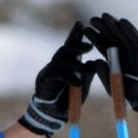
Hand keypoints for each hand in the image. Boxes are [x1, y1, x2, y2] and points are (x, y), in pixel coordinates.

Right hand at [19, 22, 97, 136]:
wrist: (54, 114)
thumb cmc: (69, 99)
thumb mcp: (83, 85)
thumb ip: (87, 74)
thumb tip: (93, 62)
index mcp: (67, 64)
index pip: (70, 46)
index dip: (75, 34)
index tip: (82, 23)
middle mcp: (56, 64)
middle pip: (65, 49)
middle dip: (77, 45)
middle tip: (89, 45)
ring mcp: (49, 71)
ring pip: (61, 60)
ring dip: (75, 63)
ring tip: (86, 69)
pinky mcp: (44, 80)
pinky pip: (57, 75)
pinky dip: (69, 78)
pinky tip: (78, 83)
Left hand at [86, 13, 137, 121]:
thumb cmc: (130, 94)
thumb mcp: (112, 85)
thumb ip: (104, 74)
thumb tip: (96, 61)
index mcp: (114, 60)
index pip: (103, 46)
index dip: (94, 37)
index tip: (85, 30)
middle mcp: (123, 53)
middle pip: (111, 37)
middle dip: (102, 28)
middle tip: (92, 19)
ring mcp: (134, 52)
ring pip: (123, 35)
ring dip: (114, 25)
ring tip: (105, 16)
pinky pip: (137, 39)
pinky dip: (131, 30)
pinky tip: (123, 21)